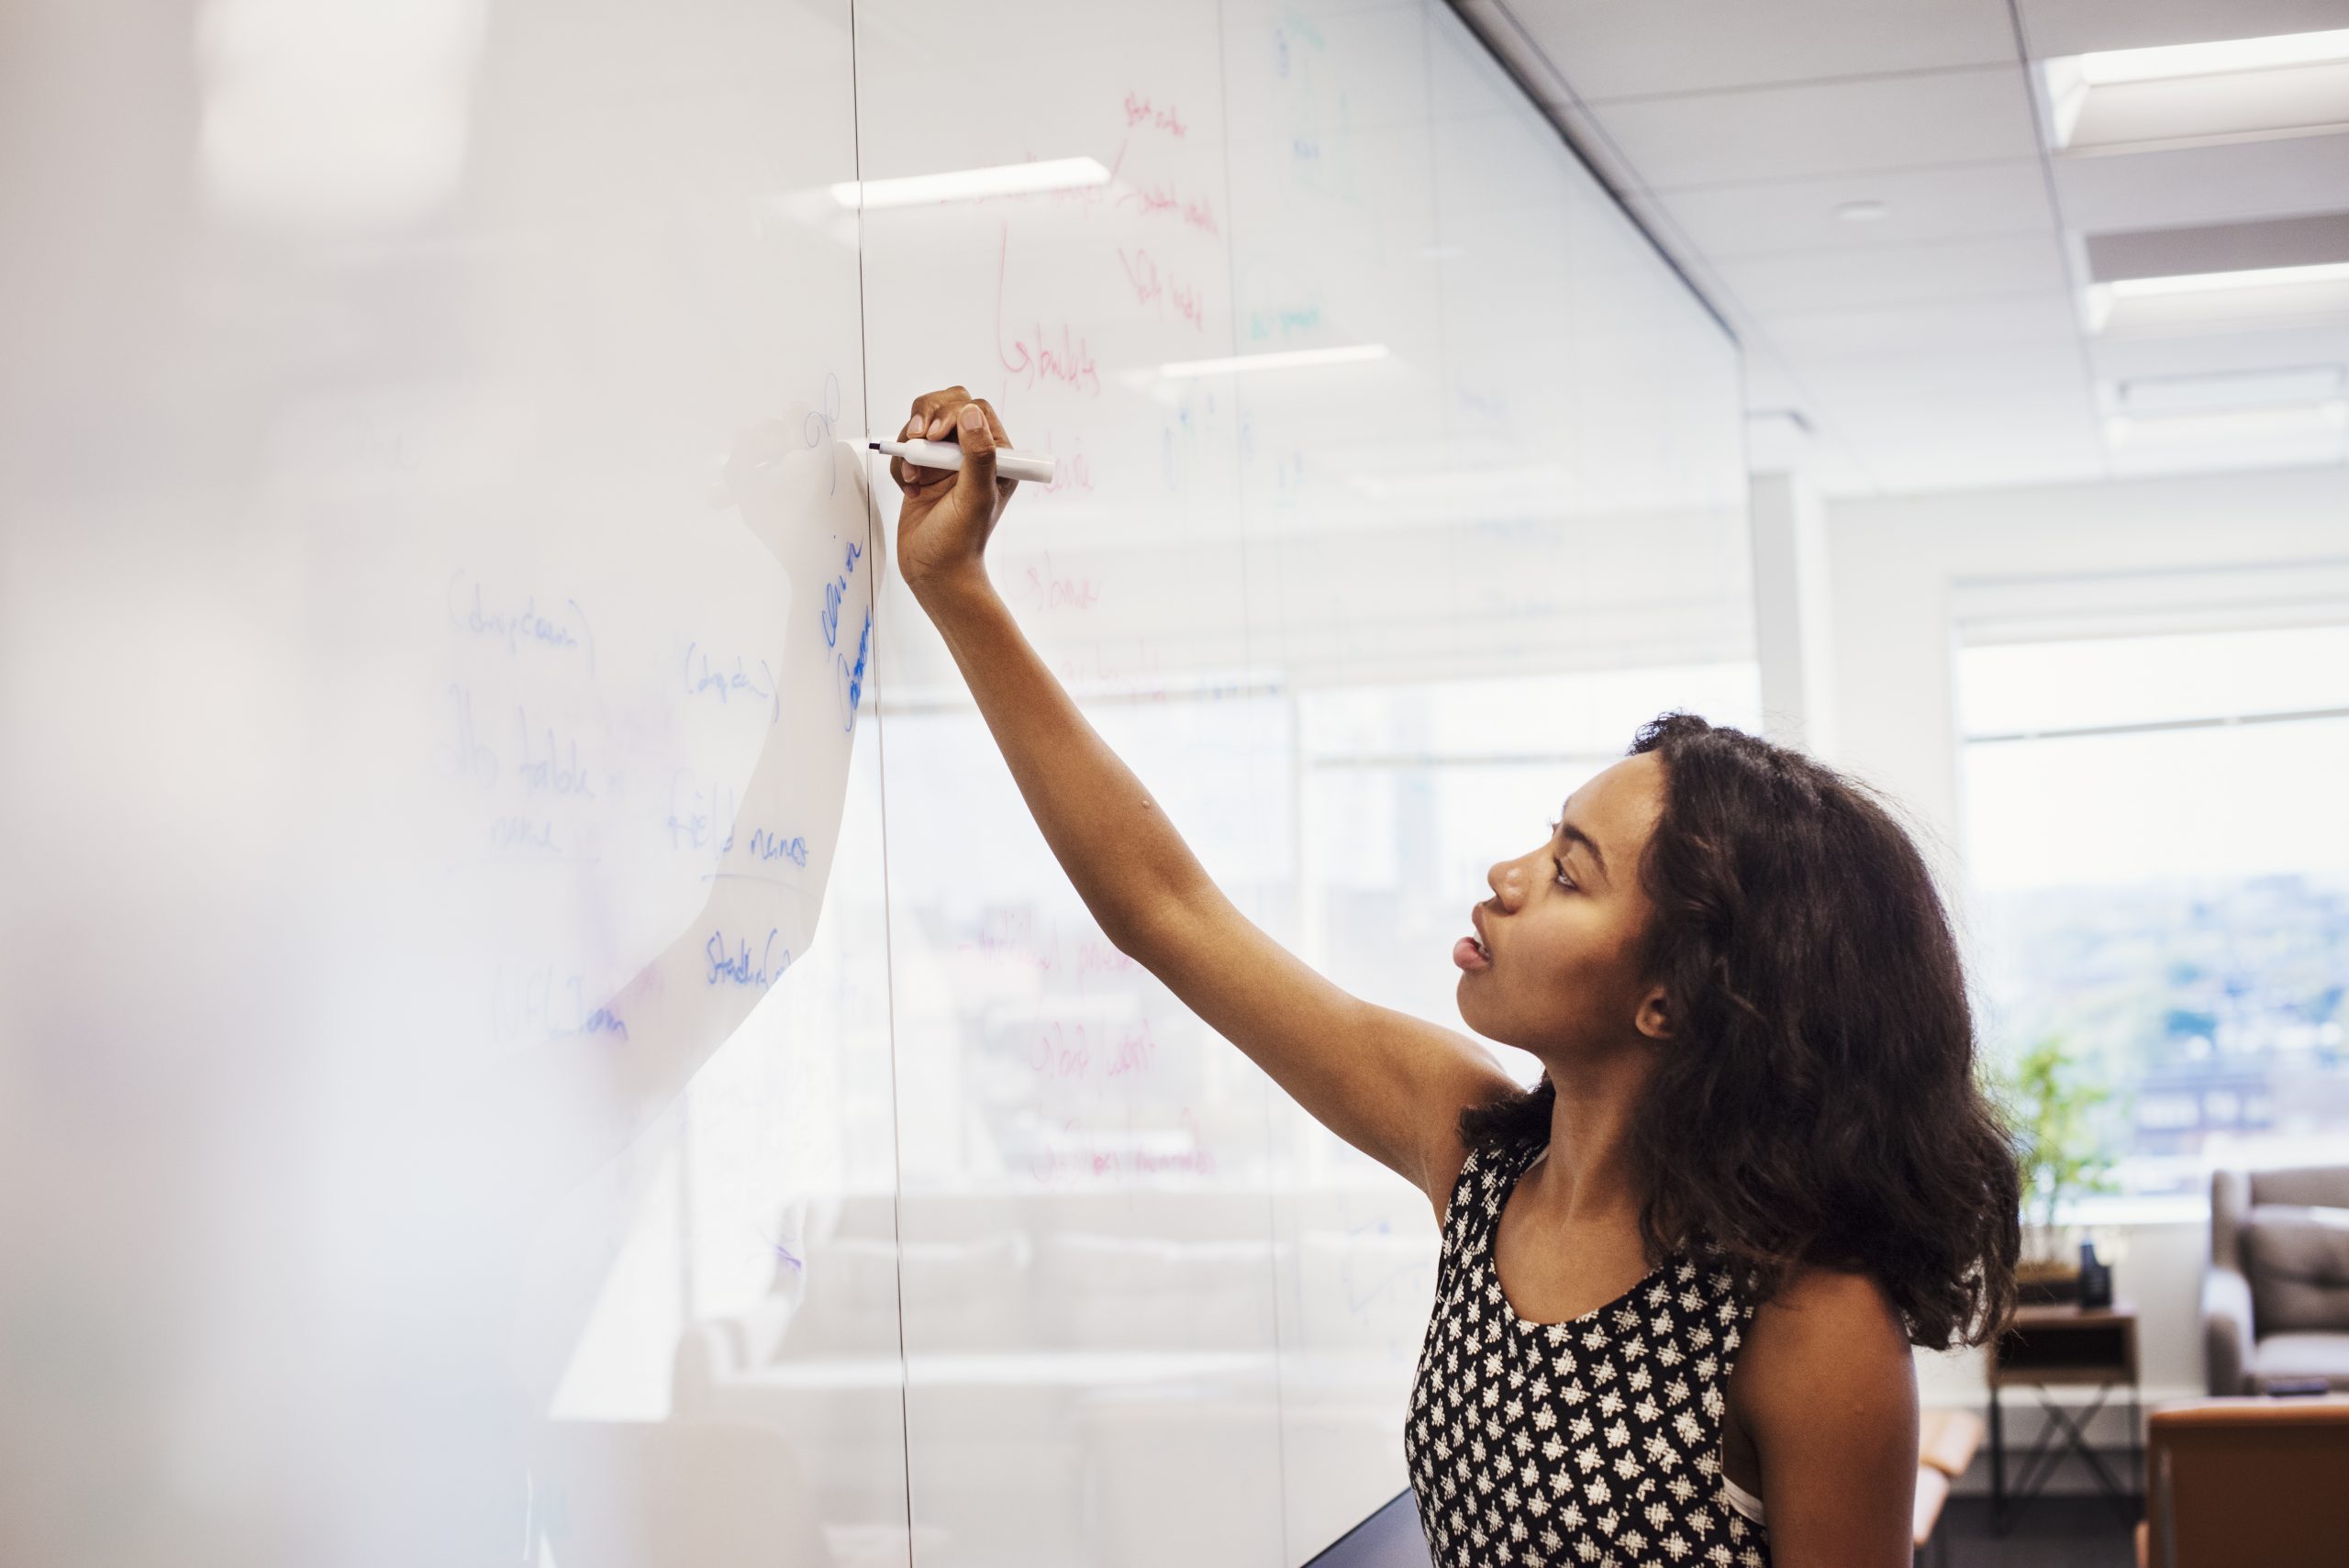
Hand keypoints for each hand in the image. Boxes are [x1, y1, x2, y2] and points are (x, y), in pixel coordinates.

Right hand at [890, 386, 1017, 597]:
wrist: (934, 573)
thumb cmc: (960, 542)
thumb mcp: (975, 497)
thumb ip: (978, 455)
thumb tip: (970, 413)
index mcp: (998, 457)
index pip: (975, 410)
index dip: (952, 413)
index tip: (935, 435)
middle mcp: (973, 455)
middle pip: (947, 406)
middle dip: (926, 418)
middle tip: (916, 440)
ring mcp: (946, 462)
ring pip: (921, 425)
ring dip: (911, 445)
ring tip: (913, 475)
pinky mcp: (923, 471)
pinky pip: (905, 448)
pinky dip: (901, 464)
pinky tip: (910, 491)